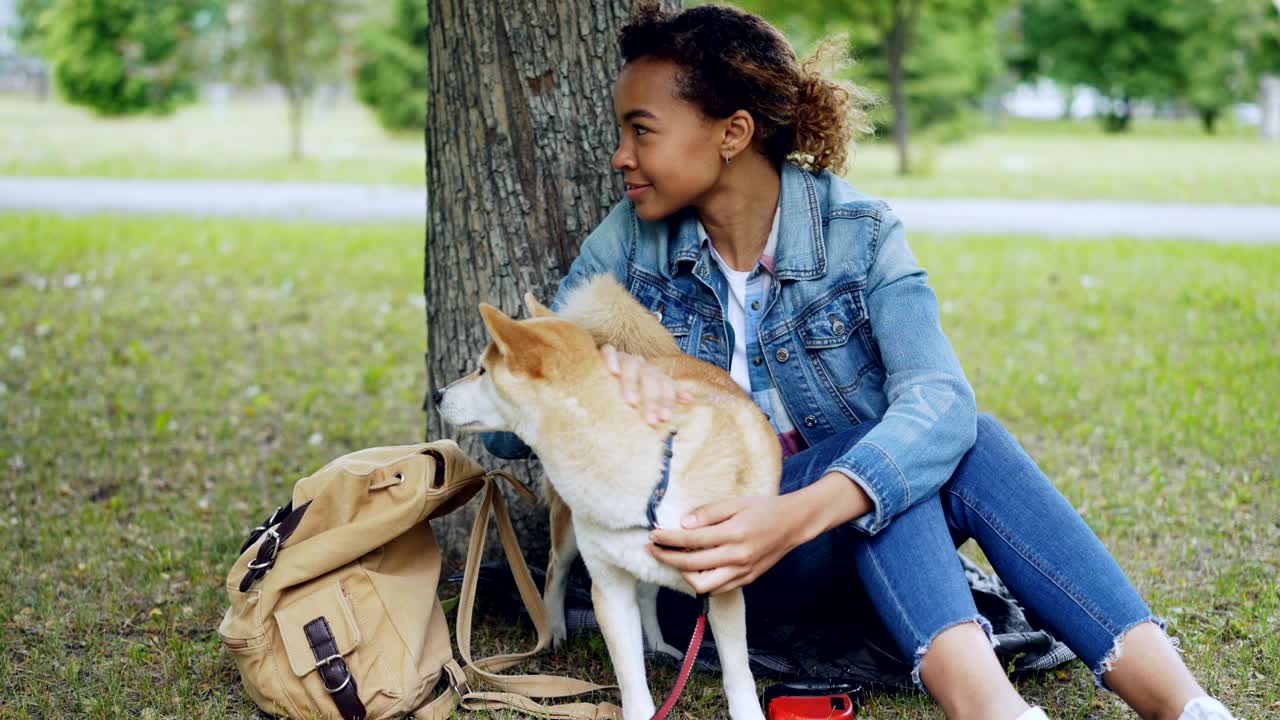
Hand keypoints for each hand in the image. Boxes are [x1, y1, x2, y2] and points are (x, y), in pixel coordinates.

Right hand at [600, 343, 692, 426]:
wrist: (603, 369)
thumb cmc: (627, 388)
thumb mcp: (647, 393)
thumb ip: (666, 396)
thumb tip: (691, 400)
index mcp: (654, 375)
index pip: (666, 385)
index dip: (667, 401)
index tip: (665, 419)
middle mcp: (642, 365)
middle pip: (651, 378)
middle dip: (652, 400)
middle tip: (650, 420)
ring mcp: (624, 358)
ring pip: (632, 366)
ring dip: (632, 383)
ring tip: (631, 401)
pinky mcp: (607, 354)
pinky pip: (609, 352)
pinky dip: (612, 359)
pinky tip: (613, 372)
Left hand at [647, 495, 802, 594]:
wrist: (793, 524)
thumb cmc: (764, 509)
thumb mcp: (736, 502)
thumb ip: (709, 513)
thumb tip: (683, 524)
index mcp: (734, 534)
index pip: (691, 540)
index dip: (668, 539)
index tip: (653, 535)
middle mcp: (737, 557)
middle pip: (692, 564)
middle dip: (667, 557)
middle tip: (652, 548)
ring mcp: (743, 571)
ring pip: (703, 585)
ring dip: (683, 574)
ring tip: (673, 560)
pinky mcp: (747, 579)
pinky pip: (718, 588)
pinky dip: (701, 581)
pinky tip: (693, 568)